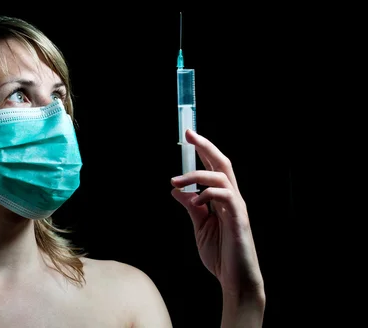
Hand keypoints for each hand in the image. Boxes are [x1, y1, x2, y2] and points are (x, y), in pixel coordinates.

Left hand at [171, 129, 263, 297]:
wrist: (236, 281)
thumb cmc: (221, 255)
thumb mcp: (200, 227)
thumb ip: (191, 207)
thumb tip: (177, 189)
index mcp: (223, 199)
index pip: (213, 168)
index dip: (202, 150)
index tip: (188, 136)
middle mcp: (232, 198)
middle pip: (222, 163)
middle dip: (205, 146)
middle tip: (188, 133)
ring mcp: (237, 207)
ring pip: (222, 176)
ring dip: (196, 174)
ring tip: (176, 181)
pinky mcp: (239, 219)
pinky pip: (226, 196)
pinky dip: (208, 193)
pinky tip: (195, 201)